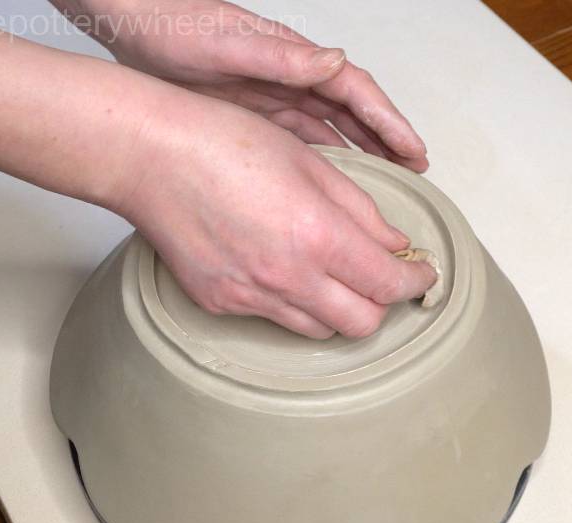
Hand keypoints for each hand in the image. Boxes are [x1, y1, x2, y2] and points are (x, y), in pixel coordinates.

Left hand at [54, 0, 428, 171]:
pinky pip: (301, 139)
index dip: (389, 123)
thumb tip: (336, 62)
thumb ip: (283, 58)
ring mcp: (277, 97)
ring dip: (360, 152)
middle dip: (386, 140)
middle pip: (353, 114)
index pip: (357, 94)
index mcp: (297, 60)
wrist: (135, 30)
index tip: (415, 151)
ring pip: (331, 129)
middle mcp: (294, 78)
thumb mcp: (231, 47)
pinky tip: (332, 178)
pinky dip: (322, 157)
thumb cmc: (178, 30)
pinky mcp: (257, 113)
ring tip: (385, 179)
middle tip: (414, 170)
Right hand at [112, 87, 435, 337]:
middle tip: (378, 276)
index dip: (416, 281)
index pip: (388, 284)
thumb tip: (394, 244)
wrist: (151, 157)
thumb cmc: (224, 144)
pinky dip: (290, 301)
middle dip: (380, 303)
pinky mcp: (222, 305)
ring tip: (326, 271)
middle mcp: (287, 277)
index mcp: (317, 235)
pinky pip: (274, 318)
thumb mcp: (310, 163)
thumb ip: (361, 211)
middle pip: (362, 324)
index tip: (420, 273)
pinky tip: (277, 267)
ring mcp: (251, 297)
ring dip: (336, 307)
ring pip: (319, 329)